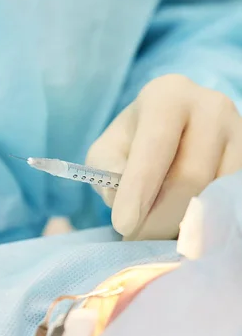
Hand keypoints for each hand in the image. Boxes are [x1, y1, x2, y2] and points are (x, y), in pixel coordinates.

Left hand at [86, 74, 241, 239]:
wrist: (173, 135)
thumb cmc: (134, 144)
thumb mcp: (107, 152)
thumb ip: (107, 170)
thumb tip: (121, 196)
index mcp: (168, 96)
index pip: (156, 146)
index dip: (139, 188)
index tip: (124, 224)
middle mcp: (211, 107)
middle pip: (190, 175)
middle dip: (159, 216)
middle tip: (135, 239)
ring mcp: (238, 132)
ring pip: (213, 193)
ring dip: (180, 224)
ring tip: (153, 232)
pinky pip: (229, 201)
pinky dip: (202, 222)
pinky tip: (180, 226)